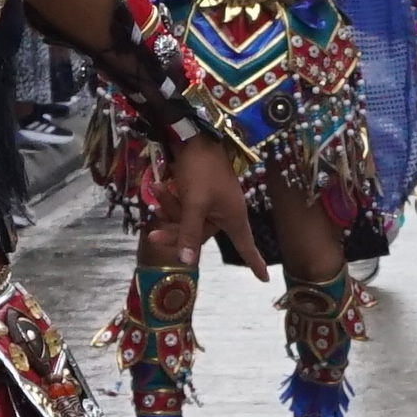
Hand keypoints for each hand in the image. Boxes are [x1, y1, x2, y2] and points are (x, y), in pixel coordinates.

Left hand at [162, 130, 252, 261]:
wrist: (193, 136)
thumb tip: (186, 262)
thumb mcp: (194, 203)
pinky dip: (171, 200)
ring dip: (170, 209)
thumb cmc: (201, 169)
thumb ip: (189, 233)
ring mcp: (211, 204)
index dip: (255, 263)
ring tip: (158, 190)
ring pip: (186, 221)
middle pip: (199, 235)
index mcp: (233, 217)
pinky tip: (158, 187)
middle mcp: (224, 214)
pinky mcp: (199, 195)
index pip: (247, 246)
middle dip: (175, 230)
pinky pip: (183, 208)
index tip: (264, 280)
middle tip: (152, 235)